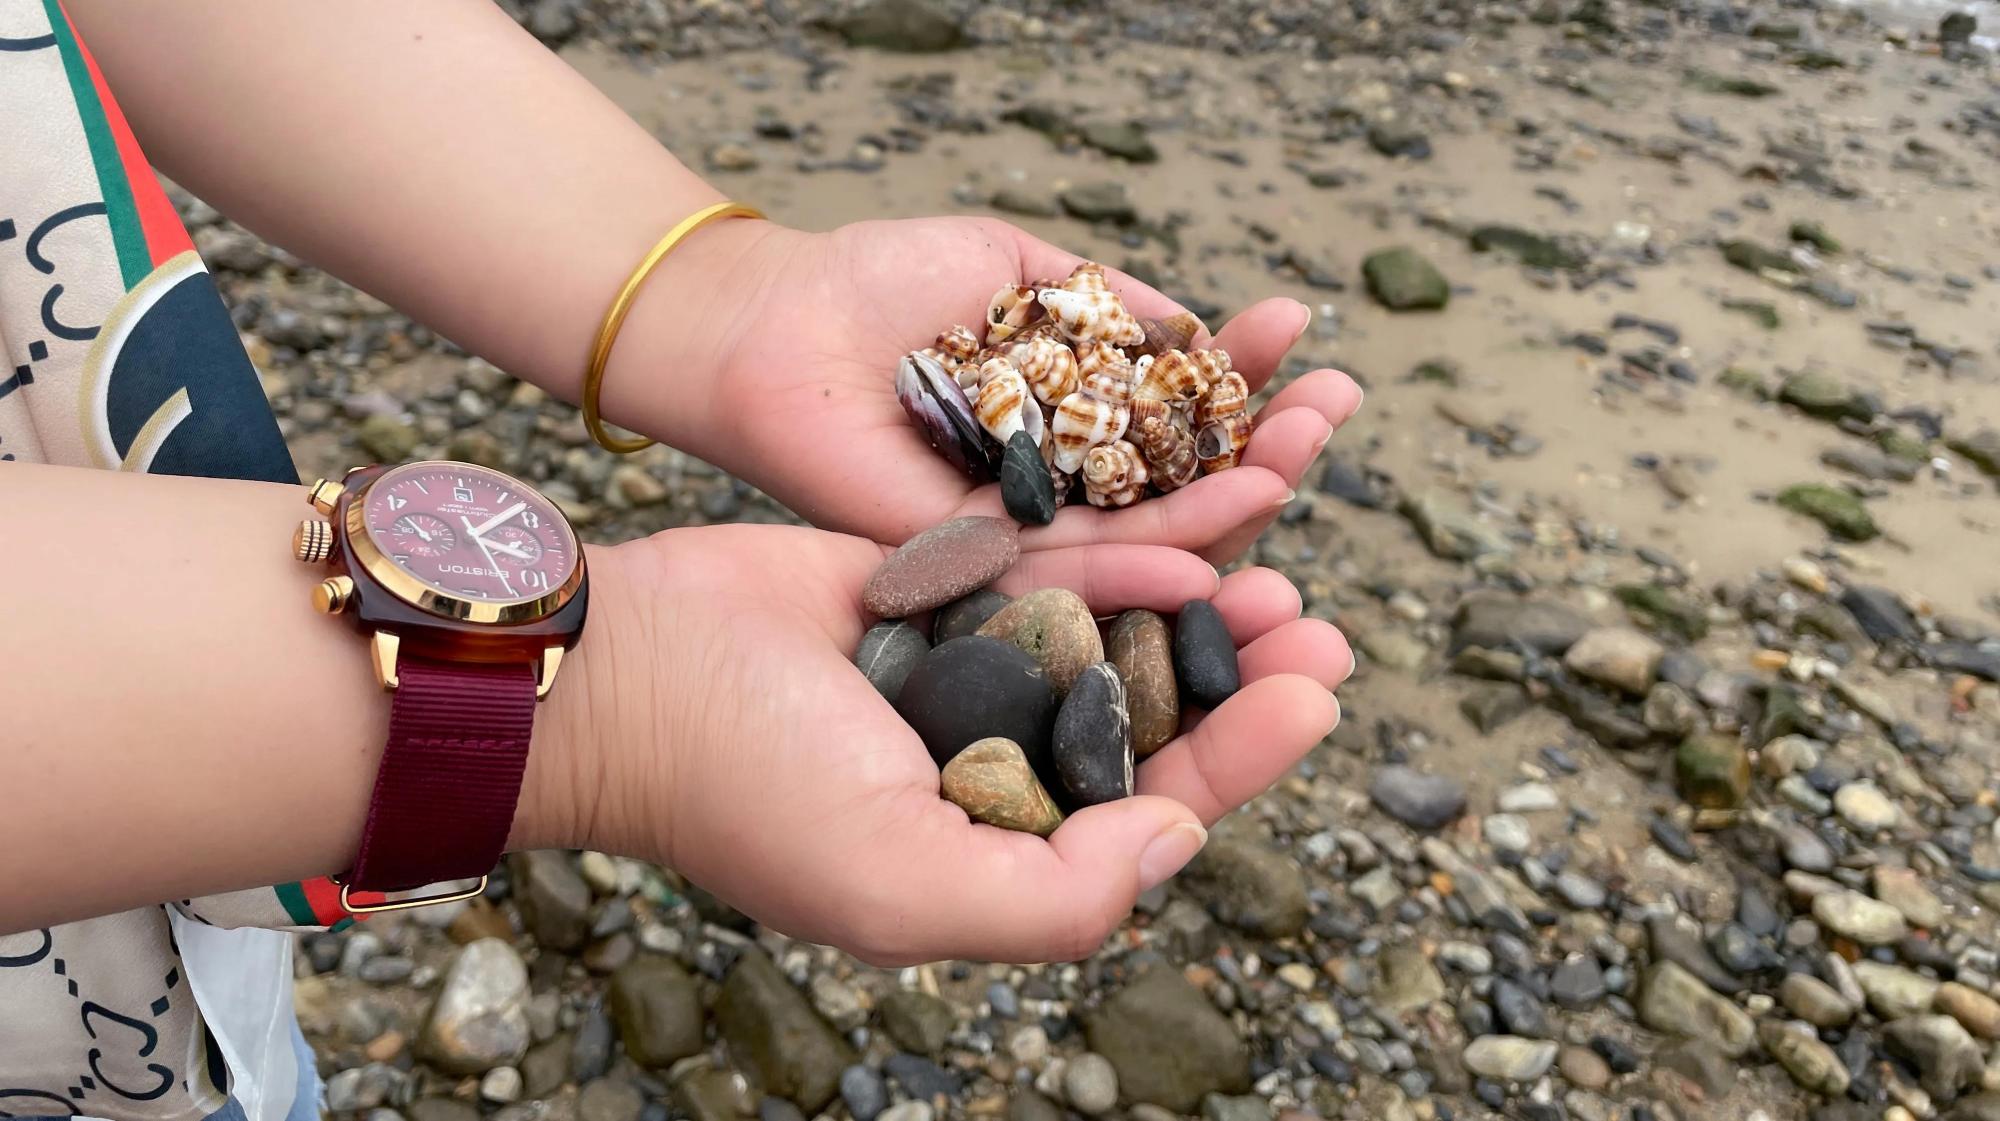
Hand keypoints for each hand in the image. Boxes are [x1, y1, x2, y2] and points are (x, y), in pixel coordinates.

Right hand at [556, 525, 1350, 964]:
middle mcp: (992, 762)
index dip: (1241, 759)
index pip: (1148, 810)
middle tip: (1322, 634)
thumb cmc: (750, 789)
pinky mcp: (938, 585)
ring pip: (1111, 639)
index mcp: (994, 847)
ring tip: (1281, 582)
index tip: (1316, 697)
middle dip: (1240, 682)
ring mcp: (967, 668)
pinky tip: (1187, 537)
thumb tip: (1178, 842)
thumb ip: (1053, 896)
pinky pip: (1049, 569)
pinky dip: (1116, 558)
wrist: (629, 667)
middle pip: (1148, 722)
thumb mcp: (901, 888)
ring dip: (1198, 611)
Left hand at [632, 217, 1362, 562]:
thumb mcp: (1018, 264)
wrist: (776, 325)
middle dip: (1271, 443)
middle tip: (1338, 402)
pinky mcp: (986, 567)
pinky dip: (1166, 544)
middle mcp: (1060, 483)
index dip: (1247, 374)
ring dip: (1243, 493)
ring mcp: (1027, 529)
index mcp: (1071, 413)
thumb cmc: (882, 283)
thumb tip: (1200, 333)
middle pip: (1188, 483)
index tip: (1303, 330)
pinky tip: (1239, 503)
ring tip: (1309, 445)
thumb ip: (1107, 302)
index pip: (1182, 409)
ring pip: (1154, 534)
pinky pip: (1087, 565)